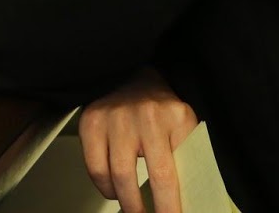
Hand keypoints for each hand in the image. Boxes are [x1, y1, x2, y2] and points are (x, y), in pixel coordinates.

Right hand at [79, 68, 198, 212]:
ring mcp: (115, 116)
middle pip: (148, 177)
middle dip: (148, 210)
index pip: (174, 174)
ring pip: (119, 176)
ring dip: (127, 202)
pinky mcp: (92, 120)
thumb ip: (186, 158)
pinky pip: (95, 166)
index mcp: (176, 117)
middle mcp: (146, 115)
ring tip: (133, 209)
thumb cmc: (161, 111)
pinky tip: (114, 190)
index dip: (171, 206)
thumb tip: (186, 202)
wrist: (134, 79)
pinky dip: (105, 186)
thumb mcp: (184, 129)